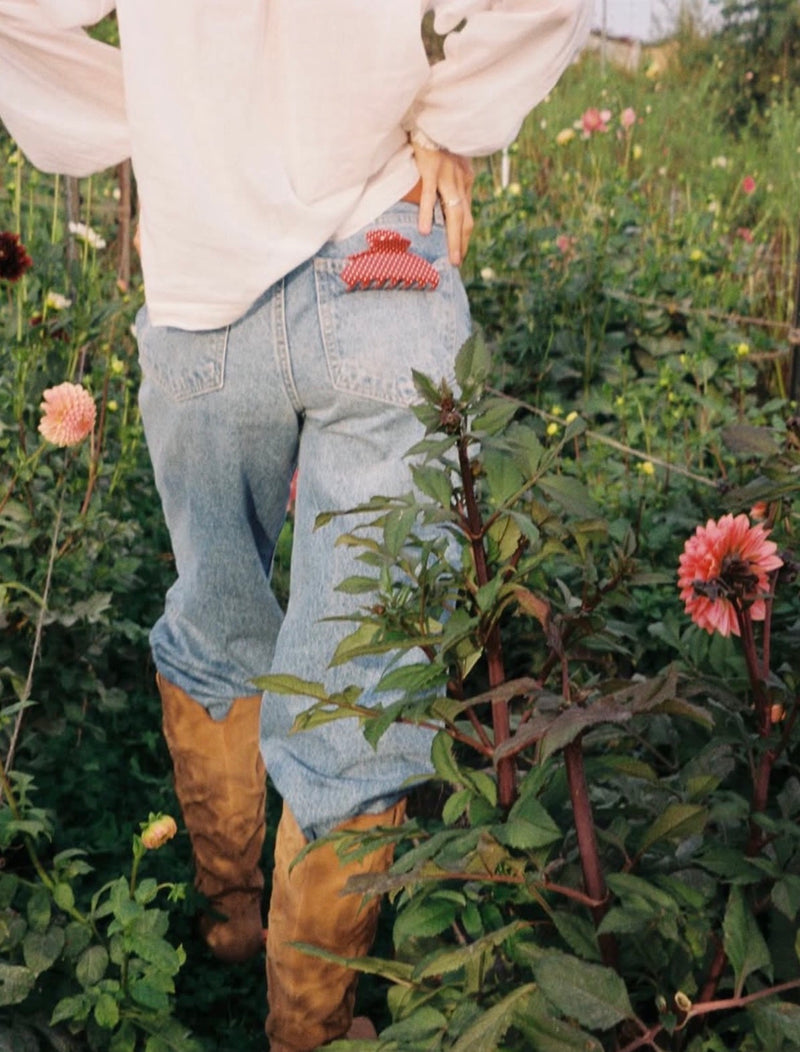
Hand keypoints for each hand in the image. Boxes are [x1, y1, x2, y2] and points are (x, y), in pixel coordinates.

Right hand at [411, 144, 473, 265]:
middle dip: (462, 243)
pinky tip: (426, 231)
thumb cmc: (437, 136)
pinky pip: (429, 196)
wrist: (433, 113)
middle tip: (457, 263)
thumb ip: (451, 179)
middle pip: (464, 219)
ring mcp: (446, 176)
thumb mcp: (451, 160)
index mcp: (464, 180)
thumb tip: (447, 199)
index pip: (467, 214)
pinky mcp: (431, 168)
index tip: (461, 252)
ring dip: (453, 238)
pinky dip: (428, 214)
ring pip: (452, 213)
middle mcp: (460, 180)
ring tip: (452, 258)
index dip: (465, 235)